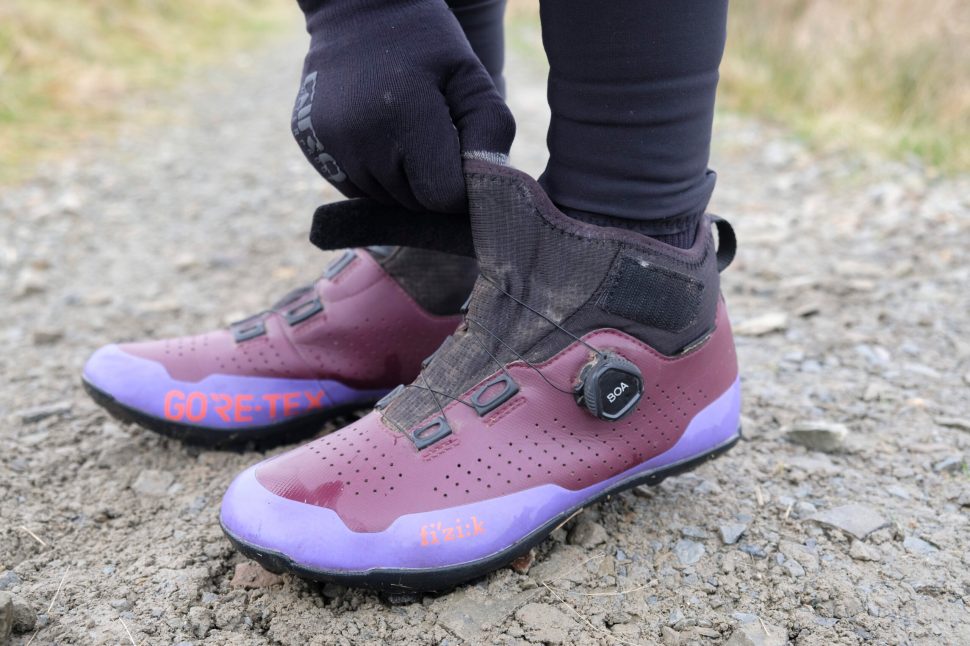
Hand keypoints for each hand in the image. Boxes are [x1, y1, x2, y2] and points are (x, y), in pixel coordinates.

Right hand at [292, 0, 514, 212]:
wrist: (358, 12)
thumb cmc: (427, 46)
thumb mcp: (470, 77)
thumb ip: (490, 133)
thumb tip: (489, 192)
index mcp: (405, 118)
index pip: (442, 195)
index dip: (460, 185)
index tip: (461, 158)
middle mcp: (359, 139)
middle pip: (413, 202)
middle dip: (430, 182)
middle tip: (432, 138)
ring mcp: (328, 144)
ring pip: (383, 200)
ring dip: (401, 181)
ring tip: (404, 134)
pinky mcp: (309, 146)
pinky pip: (354, 188)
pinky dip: (373, 175)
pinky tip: (378, 136)